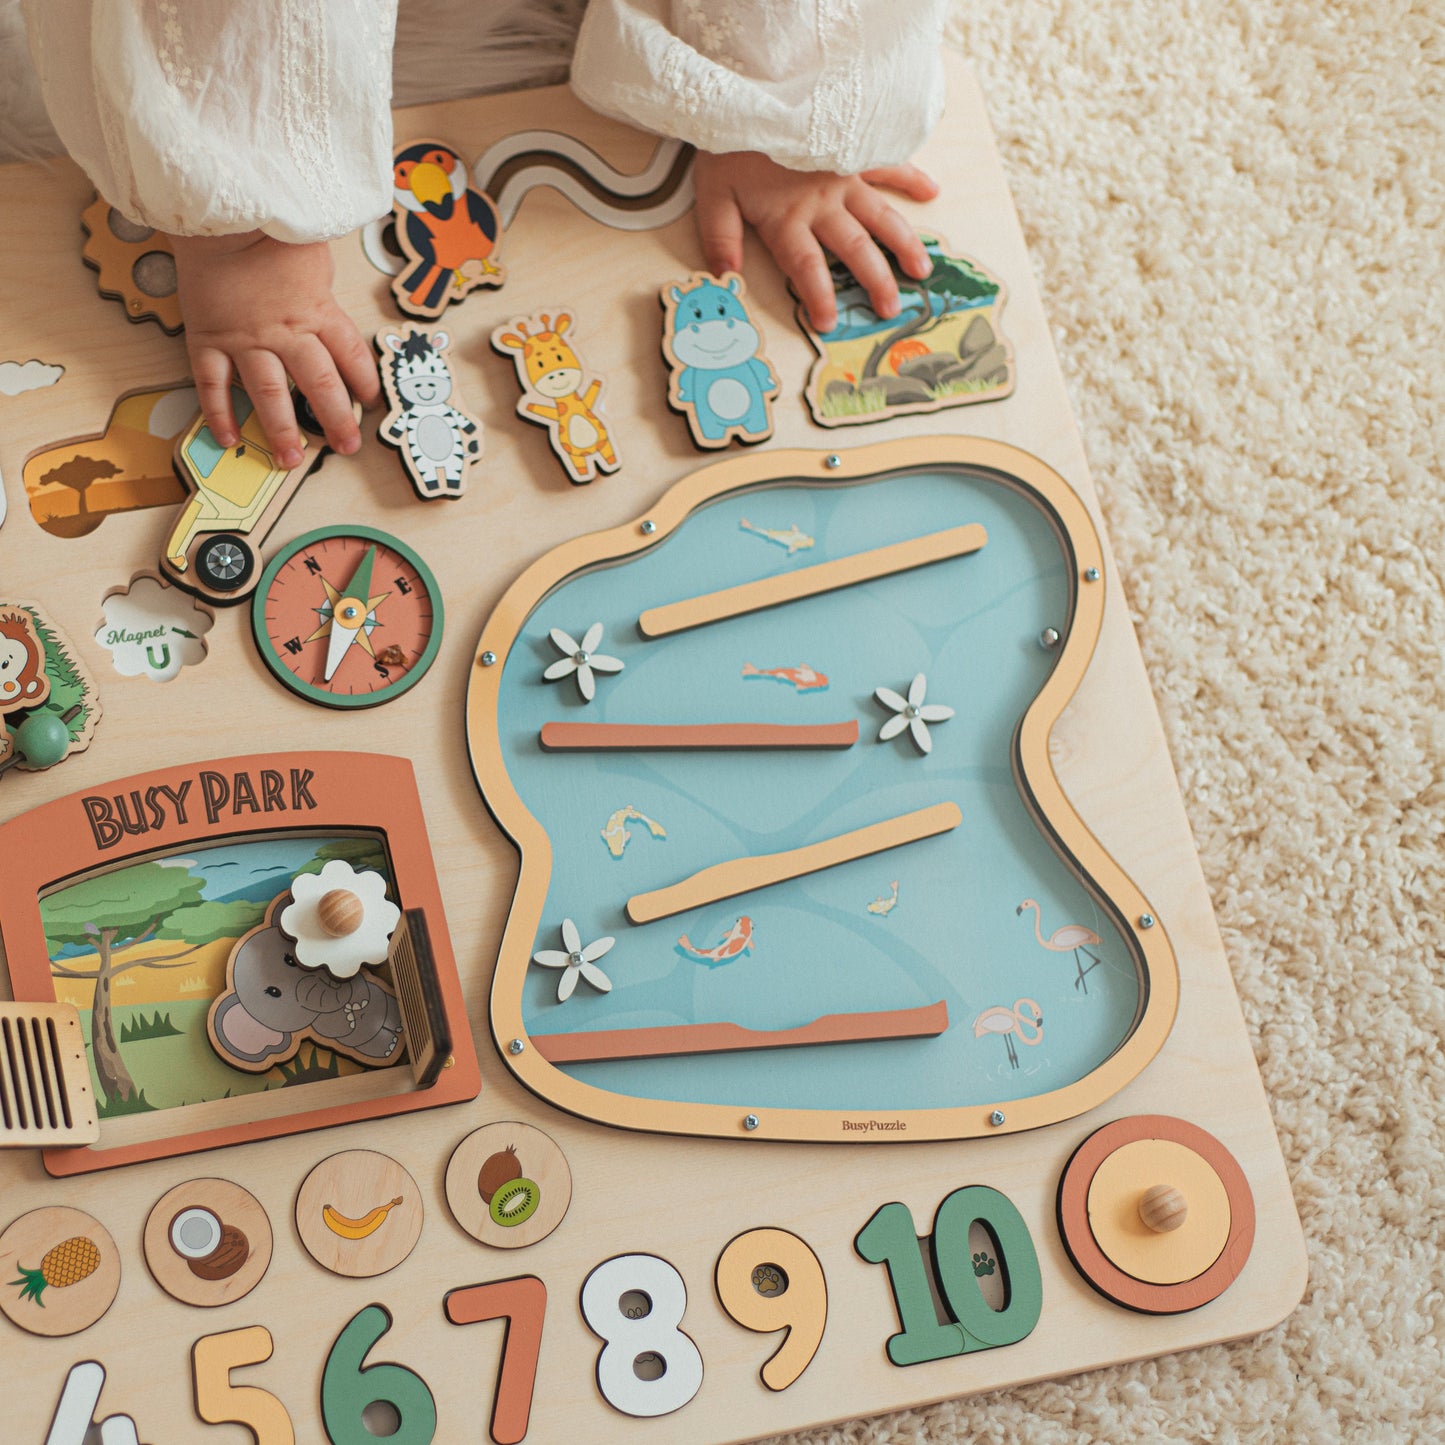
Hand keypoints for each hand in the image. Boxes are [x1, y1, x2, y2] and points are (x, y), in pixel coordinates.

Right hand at [169, 232, 378, 465]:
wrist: (218, 214)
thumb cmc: (269, 229)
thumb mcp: (314, 255)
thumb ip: (323, 291)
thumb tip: (331, 311)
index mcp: (318, 311)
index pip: (352, 357)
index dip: (365, 384)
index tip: (370, 405)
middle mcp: (286, 331)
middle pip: (319, 384)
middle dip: (335, 420)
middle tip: (346, 446)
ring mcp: (246, 338)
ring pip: (268, 394)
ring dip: (280, 431)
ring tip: (290, 459)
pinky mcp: (209, 337)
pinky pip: (213, 383)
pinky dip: (219, 413)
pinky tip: (229, 439)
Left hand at [692, 151, 938, 331]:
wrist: (748, 89)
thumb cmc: (728, 145)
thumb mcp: (711, 194)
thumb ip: (720, 237)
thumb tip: (727, 278)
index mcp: (786, 218)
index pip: (805, 267)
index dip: (818, 296)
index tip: (830, 323)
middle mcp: (820, 203)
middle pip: (853, 248)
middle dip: (873, 281)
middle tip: (890, 310)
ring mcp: (840, 177)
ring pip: (879, 215)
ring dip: (903, 244)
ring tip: (921, 272)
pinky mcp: (851, 151)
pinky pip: (886, 164)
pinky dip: (910, 176)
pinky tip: (932, 192)